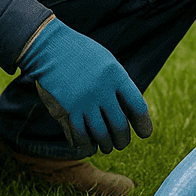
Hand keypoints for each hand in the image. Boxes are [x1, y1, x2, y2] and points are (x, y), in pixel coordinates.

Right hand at [20, 17, 151, 153]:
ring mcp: (84, 101)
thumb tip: (132, 112)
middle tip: (122, 143)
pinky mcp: (66, 109)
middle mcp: (102, 90)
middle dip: (123, 139)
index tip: (145, 134)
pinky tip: (89, 146)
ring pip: (101, 134)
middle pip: (120, 125)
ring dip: (106, 144)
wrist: (51, 48)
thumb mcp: (108, 63)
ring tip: (108, 146)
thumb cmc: (83, 55)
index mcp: (116, 76)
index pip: (137, 106)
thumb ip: (120, 85)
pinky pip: (80, 134)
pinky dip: (86, 144)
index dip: (143, 124)